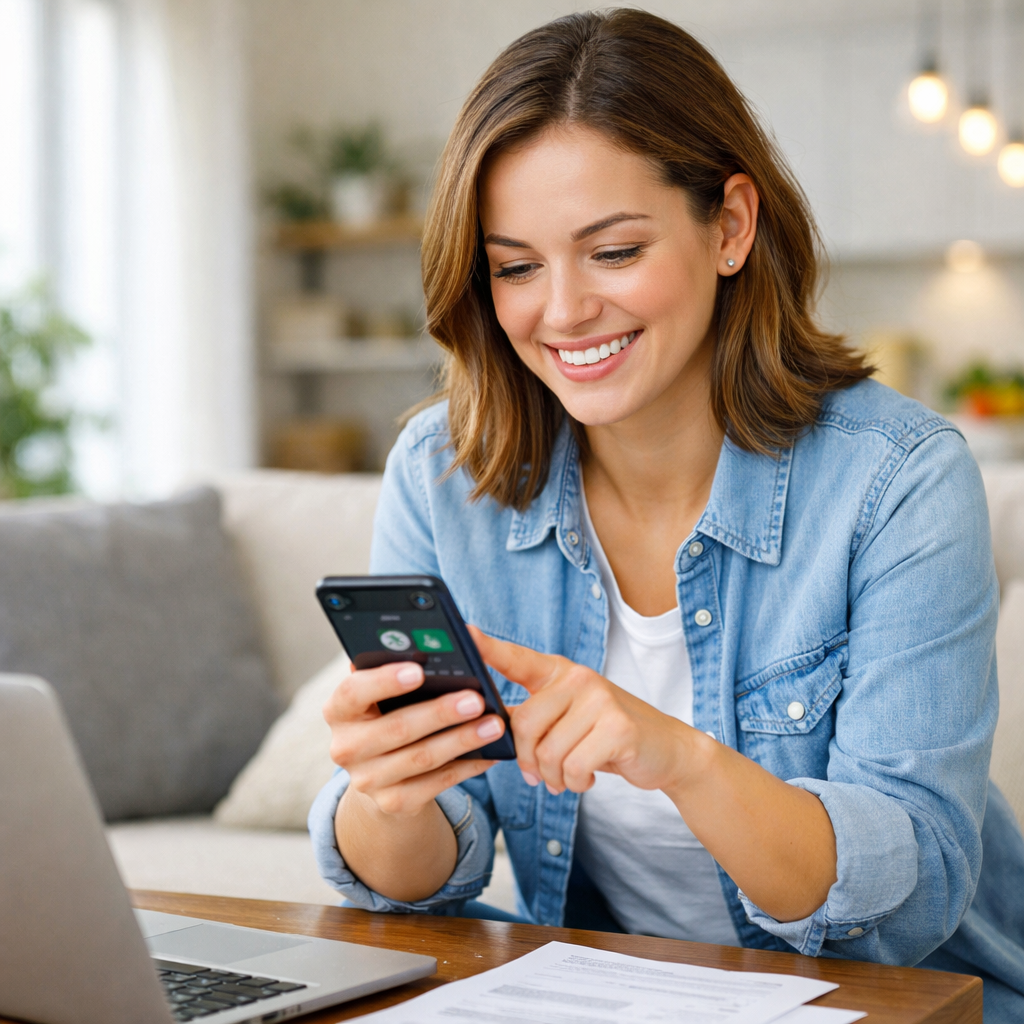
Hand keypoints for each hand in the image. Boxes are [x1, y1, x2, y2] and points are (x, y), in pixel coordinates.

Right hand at [322, 661, 505, 817]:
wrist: (380, 773)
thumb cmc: (387, 714)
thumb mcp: (381, 695)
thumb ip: (394, 671)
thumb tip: (432, 650)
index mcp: (339, 711)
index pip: (353, 692)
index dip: (384, 681)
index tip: (420, 670)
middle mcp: (346, 748)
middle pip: (397, 728)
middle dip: (440, 713)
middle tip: (476, 699)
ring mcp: (368, 780)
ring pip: (422, 758)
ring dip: (462, 740)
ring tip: (493, 724)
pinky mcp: (393, 803)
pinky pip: (437, 783)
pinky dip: (467, 766)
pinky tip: (491, 752)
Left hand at [469, 627, 703, 796]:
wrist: (666, 750)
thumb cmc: (607, 736)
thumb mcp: (569, 718)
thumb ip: (534, 719)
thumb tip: (490, 731)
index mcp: (559, 673)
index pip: (516, 658)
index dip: (488, 648)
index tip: (465, 630)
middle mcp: (578, 678)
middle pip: (525, 725)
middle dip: (529, 761)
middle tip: (542, 776)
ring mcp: (599, 699)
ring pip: (548, 752)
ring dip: (554, 778)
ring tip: (568, 777)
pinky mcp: (617, 727)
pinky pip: (574, 767)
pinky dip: (576, 783)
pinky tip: (589, 777)